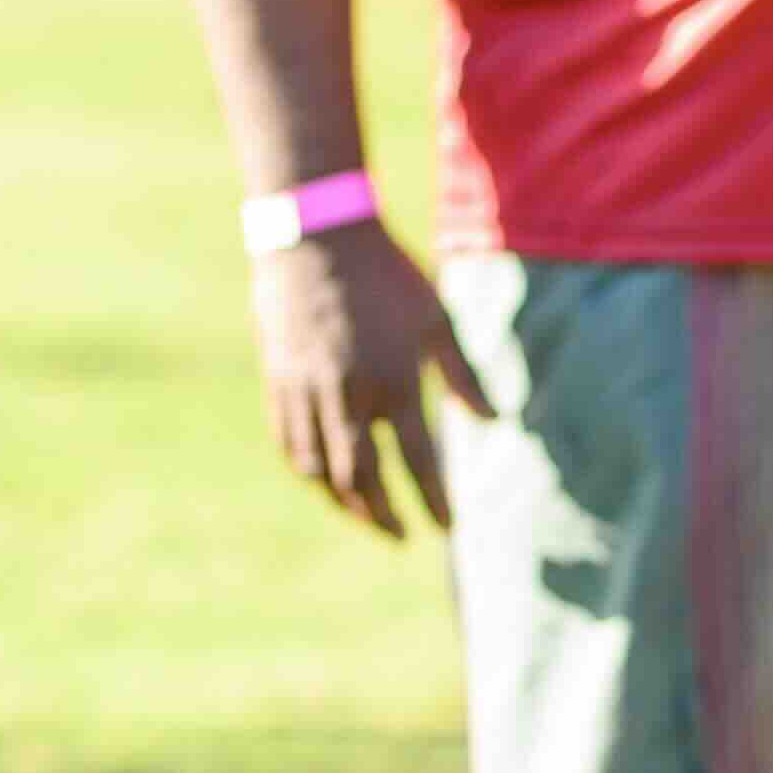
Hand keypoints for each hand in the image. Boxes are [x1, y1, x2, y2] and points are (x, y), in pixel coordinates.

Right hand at [253, 219, 485, 538]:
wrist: (316, 237)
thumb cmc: (387, 276)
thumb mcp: (437, 318)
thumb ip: (464, 374)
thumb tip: (493, 420)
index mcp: (395, 381)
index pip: (417, 462)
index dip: (432, 500)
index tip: (447, 526)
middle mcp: (348, 395)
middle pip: (362, 479)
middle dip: (385, 515)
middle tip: (404, 535)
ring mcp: (307, 391)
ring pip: (320, 470)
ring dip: (345, 503)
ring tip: (367, 516)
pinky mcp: (278, 382)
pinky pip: (290, 444)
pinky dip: (309, 472)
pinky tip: (325, 481)